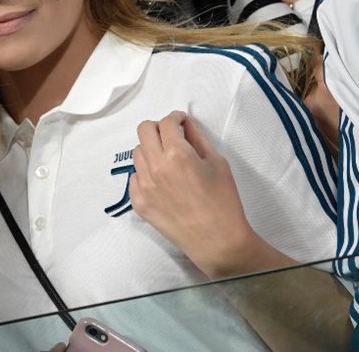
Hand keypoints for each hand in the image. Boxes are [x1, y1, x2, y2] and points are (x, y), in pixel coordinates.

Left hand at [129, 111, 258, 278]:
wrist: (217, 240)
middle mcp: (155, 167)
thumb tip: (185, 124)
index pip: (166, 123)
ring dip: (151, 150)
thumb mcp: (217, 162)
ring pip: (138, 153)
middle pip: (144, 131)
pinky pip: (135, 177)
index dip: (176, 118)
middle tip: (171, 136)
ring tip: (168, 161)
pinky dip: (146, 173)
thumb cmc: (223, 201)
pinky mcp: (138, 203)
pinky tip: (162, 181)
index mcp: (177, 154)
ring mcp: (144, 186)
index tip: (181, 122)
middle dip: (158, 128)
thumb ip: (198, 138)